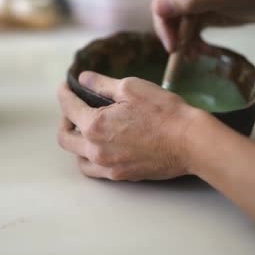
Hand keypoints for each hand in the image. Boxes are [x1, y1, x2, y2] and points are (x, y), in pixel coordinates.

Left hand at [57, 71, 203, 180]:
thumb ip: (101, 84)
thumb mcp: (131, 87)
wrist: (190, 142)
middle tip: (74, 107)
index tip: (66, 86)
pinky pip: (94, 169)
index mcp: (95, 125)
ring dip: (76, 141)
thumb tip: (83, 78)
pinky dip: (90, 157)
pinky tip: (102, 146)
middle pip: (64, 137)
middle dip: (64, 119)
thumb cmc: (164, 112)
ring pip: (77, 156)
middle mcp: (96, 149)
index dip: (64, 93)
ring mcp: (107, 166)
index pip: (68, 107)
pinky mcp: (120, 175)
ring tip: (87, 128)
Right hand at [152, 0, 254, 51]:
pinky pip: (188, 34)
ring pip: (177, 30)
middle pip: (168, 19)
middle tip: (186, 56)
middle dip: (176, 38)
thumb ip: (189, 2)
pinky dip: (194, 44)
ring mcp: (191, 3)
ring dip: (186, 44)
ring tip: (199, 55)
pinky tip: (203, 52)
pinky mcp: (200, 16)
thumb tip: (157, 8)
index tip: (173, 47)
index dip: (164, 27)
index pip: (162, 5)